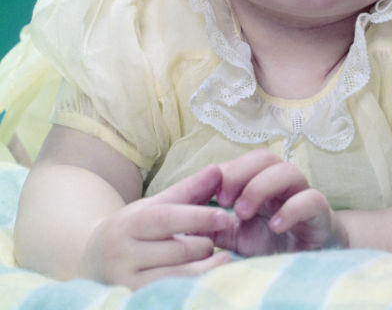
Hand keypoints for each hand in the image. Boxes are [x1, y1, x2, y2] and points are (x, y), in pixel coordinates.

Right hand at [80, 164, 232, 287]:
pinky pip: (172, 292)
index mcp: (128, 224)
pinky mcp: (133, 298)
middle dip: (204, 244)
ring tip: (220, 258)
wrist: (90, 262)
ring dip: (204, 266)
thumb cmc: (132, 230)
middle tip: (217, 239)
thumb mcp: (153, 206)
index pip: (166, 218)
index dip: (198, 217)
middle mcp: (122, 254)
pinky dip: (194, 284)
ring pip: (176, 276)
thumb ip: (187, 190)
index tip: (224, 217)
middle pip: (176, 249)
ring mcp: (125, 281)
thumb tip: (218, 169)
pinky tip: (210, 277)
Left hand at [211, 150, 342, 255]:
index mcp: (261, 184)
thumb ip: (215, 225)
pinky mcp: (320, 215)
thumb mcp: (236, 235)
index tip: (208, 194)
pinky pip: (311, 199)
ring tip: (243, 212)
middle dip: (240, 172)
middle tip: (224, 200)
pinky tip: (275, 226)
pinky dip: (291, 209)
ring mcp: (302, 196)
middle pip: (264, 157)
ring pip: (288, 171)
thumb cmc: (272, 243)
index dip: (225, 170)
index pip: (243, 161)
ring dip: (261, 187)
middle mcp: (282, 185)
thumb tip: (186, 219)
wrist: (310, 260)